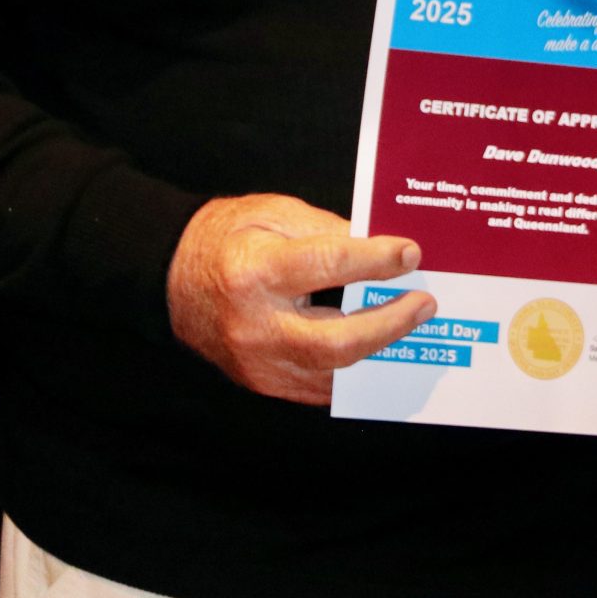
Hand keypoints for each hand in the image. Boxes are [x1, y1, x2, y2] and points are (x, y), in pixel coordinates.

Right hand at [166, 193, 436, 405]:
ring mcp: (257, 362)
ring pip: (334, 370)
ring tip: (408, 321)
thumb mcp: (275, 213)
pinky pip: (319, 384)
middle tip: (423, 303)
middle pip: (338, 341)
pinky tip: (377, 344)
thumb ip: (328, 230)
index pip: (329, 266)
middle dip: (389, 324)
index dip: (376, 260)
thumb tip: (379, 247)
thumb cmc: (227, 237)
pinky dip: (352, 365)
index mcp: (255, 271)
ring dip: (379, 347)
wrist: (173, 279)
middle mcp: (255, 325)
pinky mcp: (262, 381)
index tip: (410, 254)